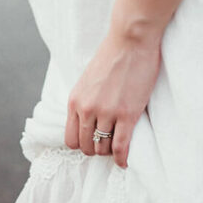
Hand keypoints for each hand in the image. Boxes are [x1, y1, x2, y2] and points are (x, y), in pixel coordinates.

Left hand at [64, 31, 160, 168]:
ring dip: (109, 151)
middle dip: (96, 149)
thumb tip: (88, 118)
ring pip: (103, 148)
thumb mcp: (88, 78)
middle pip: (85, 146)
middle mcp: (87, 109)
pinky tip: (124, 162)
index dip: (81, 144)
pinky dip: (121, 158)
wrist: (131, 40)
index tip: (91, 142)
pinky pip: (120, 146)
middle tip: (106, 145)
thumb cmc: (112, 55)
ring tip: (117, 147)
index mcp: (75, 100)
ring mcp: (107, 112)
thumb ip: (85, 99)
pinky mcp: (127, 114)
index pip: (70, 138)